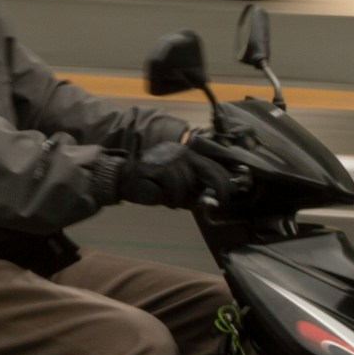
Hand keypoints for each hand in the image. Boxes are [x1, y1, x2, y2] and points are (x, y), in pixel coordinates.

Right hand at [118, 142, 233, 211]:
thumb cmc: (152, 185)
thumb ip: (195, 191)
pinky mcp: (160, 166)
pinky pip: (174, 186)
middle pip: (210, 170)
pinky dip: (171, 197)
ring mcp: (171, 157)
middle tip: (220, 202)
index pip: (214, 165)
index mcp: (188, 154)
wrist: (124, 179)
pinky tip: (162, 196)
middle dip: (220, 188)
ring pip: (189, 182)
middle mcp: (182, 152)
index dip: (226, 180)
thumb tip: (214, 200)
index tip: (229, 195)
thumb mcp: (178, 188)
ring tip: (170, 200)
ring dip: (181, 197)